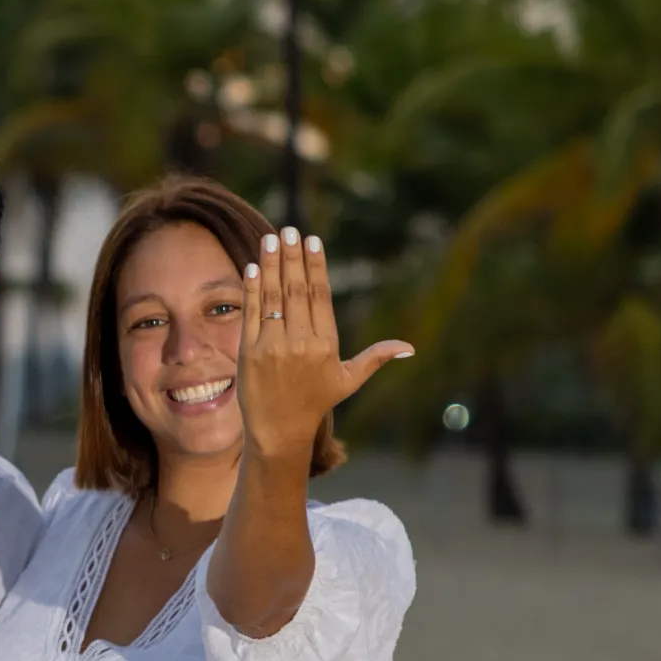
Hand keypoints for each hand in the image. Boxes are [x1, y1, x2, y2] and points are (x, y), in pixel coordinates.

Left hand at [240, 230, 413, 463]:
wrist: (278, 431)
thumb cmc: (315, 403)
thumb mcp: (348, 380)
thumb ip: (376, 358)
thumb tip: (410, 347)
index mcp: (326, 344)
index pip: (320, 295)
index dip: (316, 265)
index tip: (312, 240)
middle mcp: (301, 342)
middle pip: (296, 290)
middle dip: (293, 256)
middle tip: (290, 230)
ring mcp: (273, 346)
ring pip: (273, 296)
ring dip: (271, 264)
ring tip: (271, 238)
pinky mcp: (250, 352)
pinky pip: (252, 313)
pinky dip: (252, 289)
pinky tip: (253, 266)